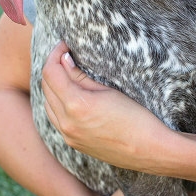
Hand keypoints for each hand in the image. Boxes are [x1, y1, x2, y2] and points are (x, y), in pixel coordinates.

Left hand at [40, 41, 173, 170]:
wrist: (150, 150)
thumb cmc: (136, 117)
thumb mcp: (109, 90)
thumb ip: (81, 76)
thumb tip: (64, 60)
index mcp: (76, 105)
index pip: (51, 72)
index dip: (55, 54)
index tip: (64, 45)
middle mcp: (66, 122)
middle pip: (45, 87)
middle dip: (53, 68)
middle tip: (66, 56)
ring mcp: (68, 135)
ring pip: (47, 104)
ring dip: (52, 87)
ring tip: (67, 74)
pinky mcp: (73, 143)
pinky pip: (55, 119)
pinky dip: (56, 104)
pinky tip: (69, 97)